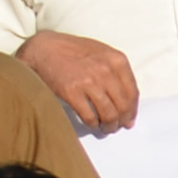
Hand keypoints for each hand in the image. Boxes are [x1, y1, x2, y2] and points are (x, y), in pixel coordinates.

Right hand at [17, 29, 142, 134]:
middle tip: (118, 126)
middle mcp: (106, 71)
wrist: (44, 48)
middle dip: (122, 121)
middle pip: (123, 105)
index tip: (130, 119)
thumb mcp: (103, 54)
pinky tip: (92, 124)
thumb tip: (128, 100)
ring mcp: (89, 82)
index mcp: (117, 60)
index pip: (133, 92)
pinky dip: (93, 124)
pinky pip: (89, 116)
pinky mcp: (72, 92)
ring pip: (109, 114)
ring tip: (106, 128)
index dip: (133, 110)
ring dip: (109, 126)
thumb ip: (117, 73)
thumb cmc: (74, 51)